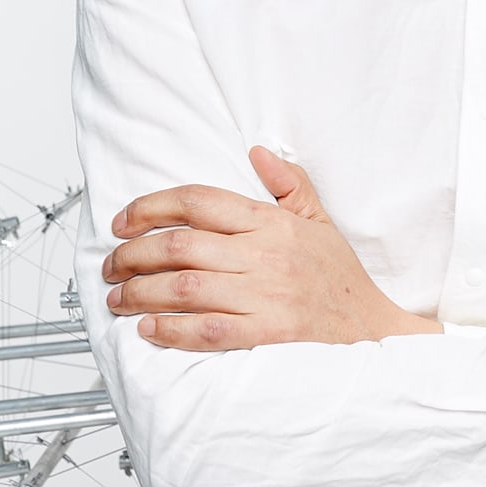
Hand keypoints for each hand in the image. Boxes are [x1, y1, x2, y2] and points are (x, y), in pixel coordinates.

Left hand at [102, 146, 442, 350]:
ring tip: (118, 296)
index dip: (152, 207)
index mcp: (273, 223)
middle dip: (133, 253)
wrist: (373, 330)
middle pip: (180, 245)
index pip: (200, 202)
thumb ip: (289, 184)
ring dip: (140, 291)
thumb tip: (258, 152)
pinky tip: (148, 327)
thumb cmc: (341, 278)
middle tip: (112, 263)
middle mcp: (264, 255)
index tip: (123, 221)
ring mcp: (265, 296)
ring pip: (184, 287)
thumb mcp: (321, 221)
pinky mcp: (266, 334)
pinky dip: (170, 329)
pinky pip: (206, 330)